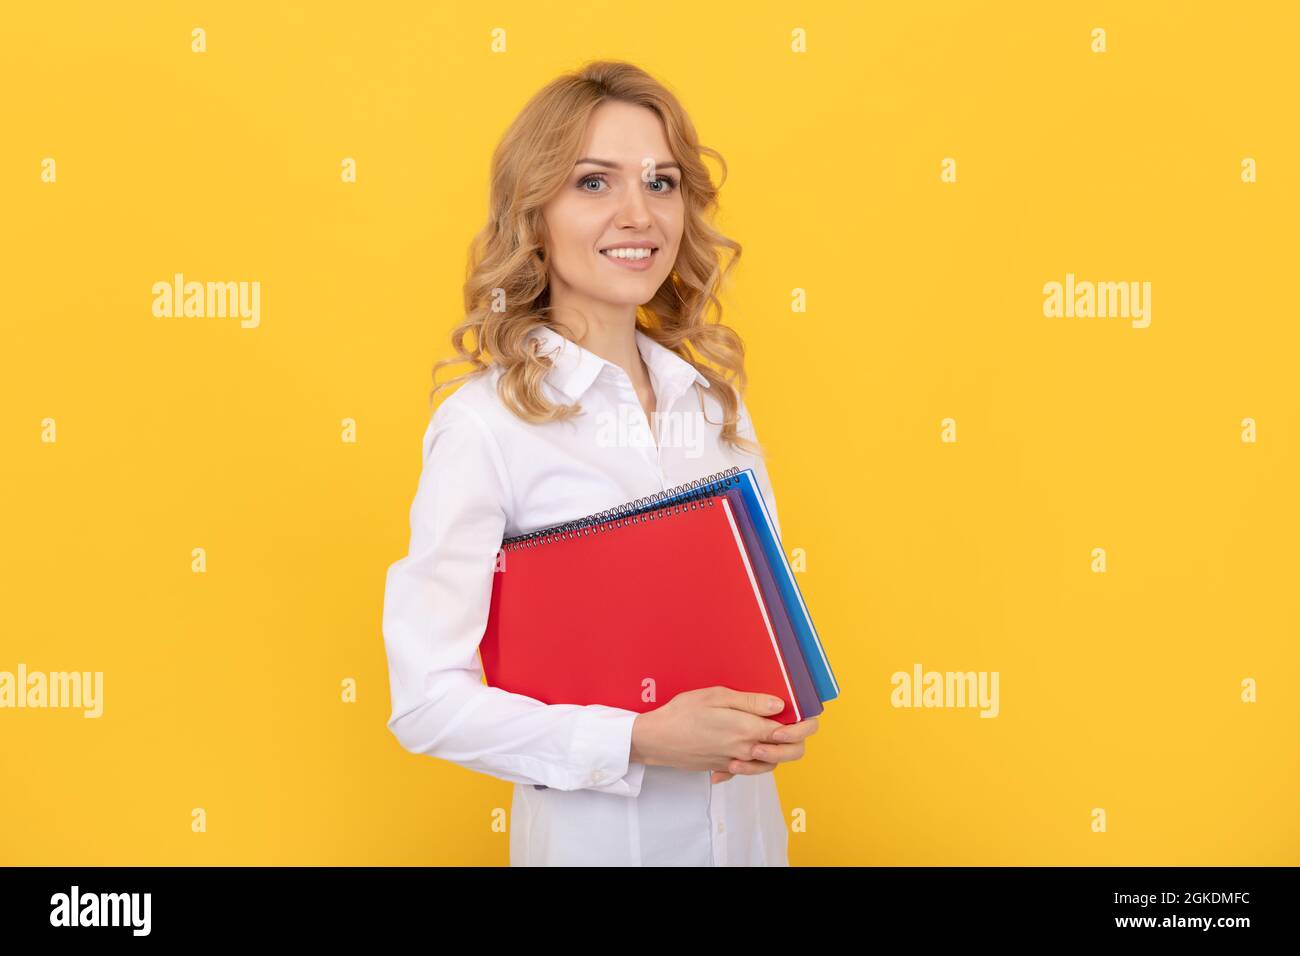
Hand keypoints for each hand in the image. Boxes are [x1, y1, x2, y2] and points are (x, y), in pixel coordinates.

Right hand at [629, 686, 818, 783]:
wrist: (656, 740)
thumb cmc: (682, 713)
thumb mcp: (716, 696)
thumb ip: (750, 702)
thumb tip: (779, 705)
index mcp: (747, 730)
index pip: (789, 732)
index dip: (806, 725)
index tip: (811, 716)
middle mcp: (745, 750)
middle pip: (788, 754)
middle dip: (799, 741)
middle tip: (798, 724)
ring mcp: (735, 762)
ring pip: (771, 764)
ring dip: (779, 751)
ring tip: (775, 733)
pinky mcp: (723, 768)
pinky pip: (749, 769)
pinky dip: (755, 763)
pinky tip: (748, 752)